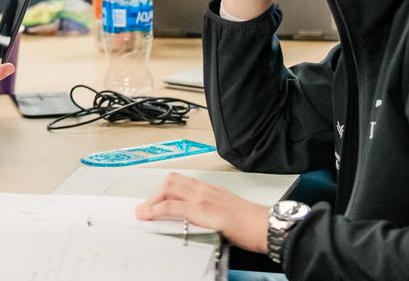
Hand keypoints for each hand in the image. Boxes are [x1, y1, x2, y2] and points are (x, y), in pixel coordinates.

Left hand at [135, 172, 269, 252]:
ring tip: (144, 212)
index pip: (181, 182)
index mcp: (211, 189)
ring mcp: (202, 198)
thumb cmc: (252, 223)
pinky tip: (149, 216)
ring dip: (152, 200)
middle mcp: (204, 190)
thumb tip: (201, 220)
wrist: (265, 226)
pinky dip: (156, 210)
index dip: (164, 190)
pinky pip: (171, 206)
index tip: (156, 201)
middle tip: (147, 207)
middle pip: (171, 182)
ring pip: (168, 189)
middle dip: (155, 194)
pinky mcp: (201, 210)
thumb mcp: (228, 210)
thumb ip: (212, 211)